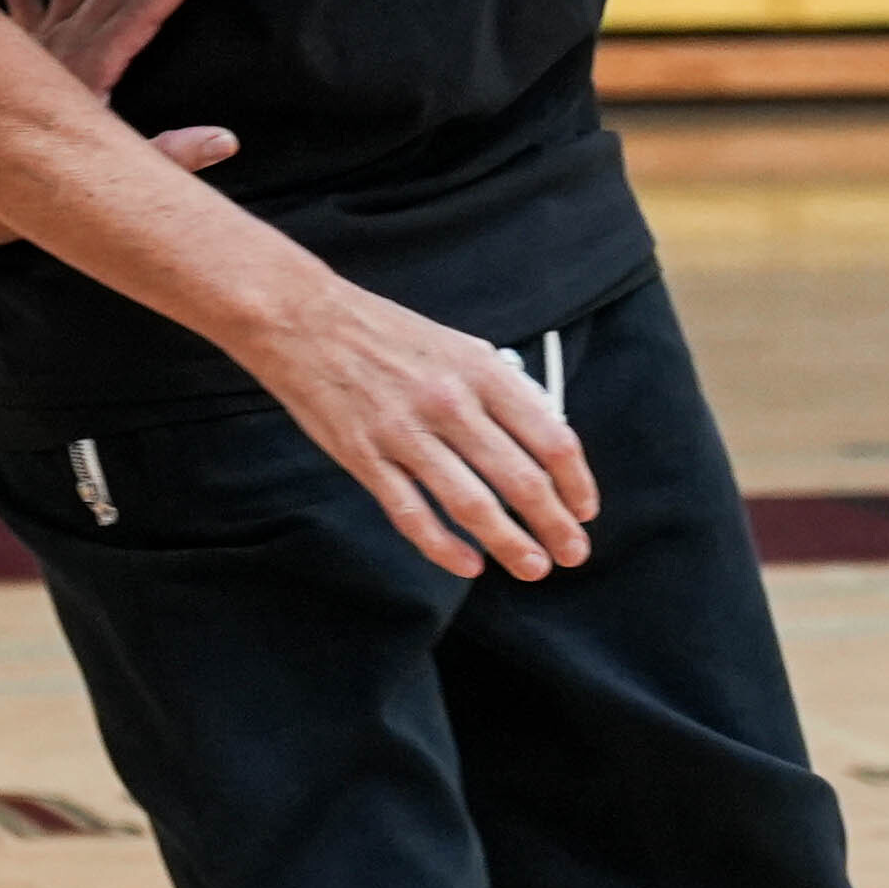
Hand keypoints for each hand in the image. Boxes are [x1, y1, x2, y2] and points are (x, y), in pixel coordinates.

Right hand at [234, 268, 596, 581]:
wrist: (304, 320)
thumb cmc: (385, 333)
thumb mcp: (457, 345)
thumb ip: (499, 390)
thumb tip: (542, 440)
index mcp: (481, 372)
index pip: (551, 439)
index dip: (576, 483)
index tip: (584, 509)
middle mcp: (451, 404)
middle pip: (522, 480)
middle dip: (555, 525)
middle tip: (572, 553)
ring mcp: (405, 433)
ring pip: (473, 504)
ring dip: (510, 544)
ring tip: (533, 567)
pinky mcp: (364, 457)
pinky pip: (412, 514)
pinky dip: (444, 548)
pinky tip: (468, 566)